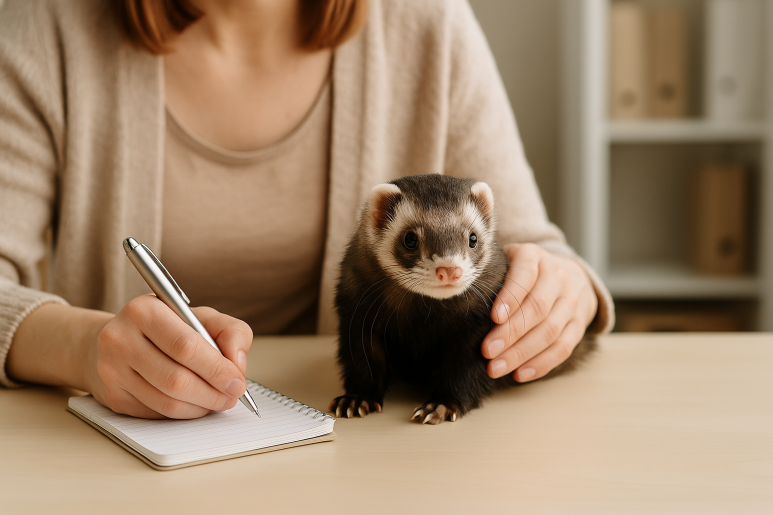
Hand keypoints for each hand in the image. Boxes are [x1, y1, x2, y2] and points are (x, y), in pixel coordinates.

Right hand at [88, 295, 252, 418]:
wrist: (121, 340)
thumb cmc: (168, 327)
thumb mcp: (202, 317)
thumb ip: (231, 332)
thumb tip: (236, 363)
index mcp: (144, 311)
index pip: (186, 346)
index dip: (217, 369)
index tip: (237, 381)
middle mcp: (120, 339)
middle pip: (176, 379)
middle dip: (212, 393)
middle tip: (232, 396)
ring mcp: (111, 370)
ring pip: (167, 402)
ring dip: (201, 407)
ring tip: (217, 400)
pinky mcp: (112, 396)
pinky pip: (156, 413)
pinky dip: (183, 413)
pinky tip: (194, 402)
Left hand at [481, 243, 596, 381]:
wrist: (566, 274)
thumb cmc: (521, 271)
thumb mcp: (506, 261)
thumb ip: (489, 274)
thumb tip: (453, 289)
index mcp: (535, 257)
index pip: (525, 275)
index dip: (510, 297)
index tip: (494, 317)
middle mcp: (558, 277)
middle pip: (537, 308)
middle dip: (511, 332)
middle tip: (487, 351)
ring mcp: (571, 301)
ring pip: (550, 331)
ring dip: (522, 353)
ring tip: (497, 368)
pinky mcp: (578, 324)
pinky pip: (563, 347)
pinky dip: (542, 364)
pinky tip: (520, 374)